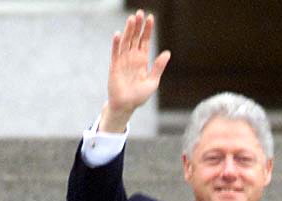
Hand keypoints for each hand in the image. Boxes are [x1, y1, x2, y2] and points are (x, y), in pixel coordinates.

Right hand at [100, 8, 170, 132]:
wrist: (126, 106)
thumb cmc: (139, 96)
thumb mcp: (153, 81)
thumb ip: (158, 67)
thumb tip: (167, 53)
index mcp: (142, 60)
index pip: (145, 41)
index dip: (147, 30)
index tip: (151, 18)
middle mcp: (132, 57)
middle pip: (135, 38)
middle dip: (138, 26)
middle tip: (140, 12)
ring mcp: (123, 60)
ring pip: (126, 42)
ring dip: (128, 30)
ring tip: (132, 19)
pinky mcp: (115, 66)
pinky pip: (115, 53)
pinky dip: (116, 44)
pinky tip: (119, 34)